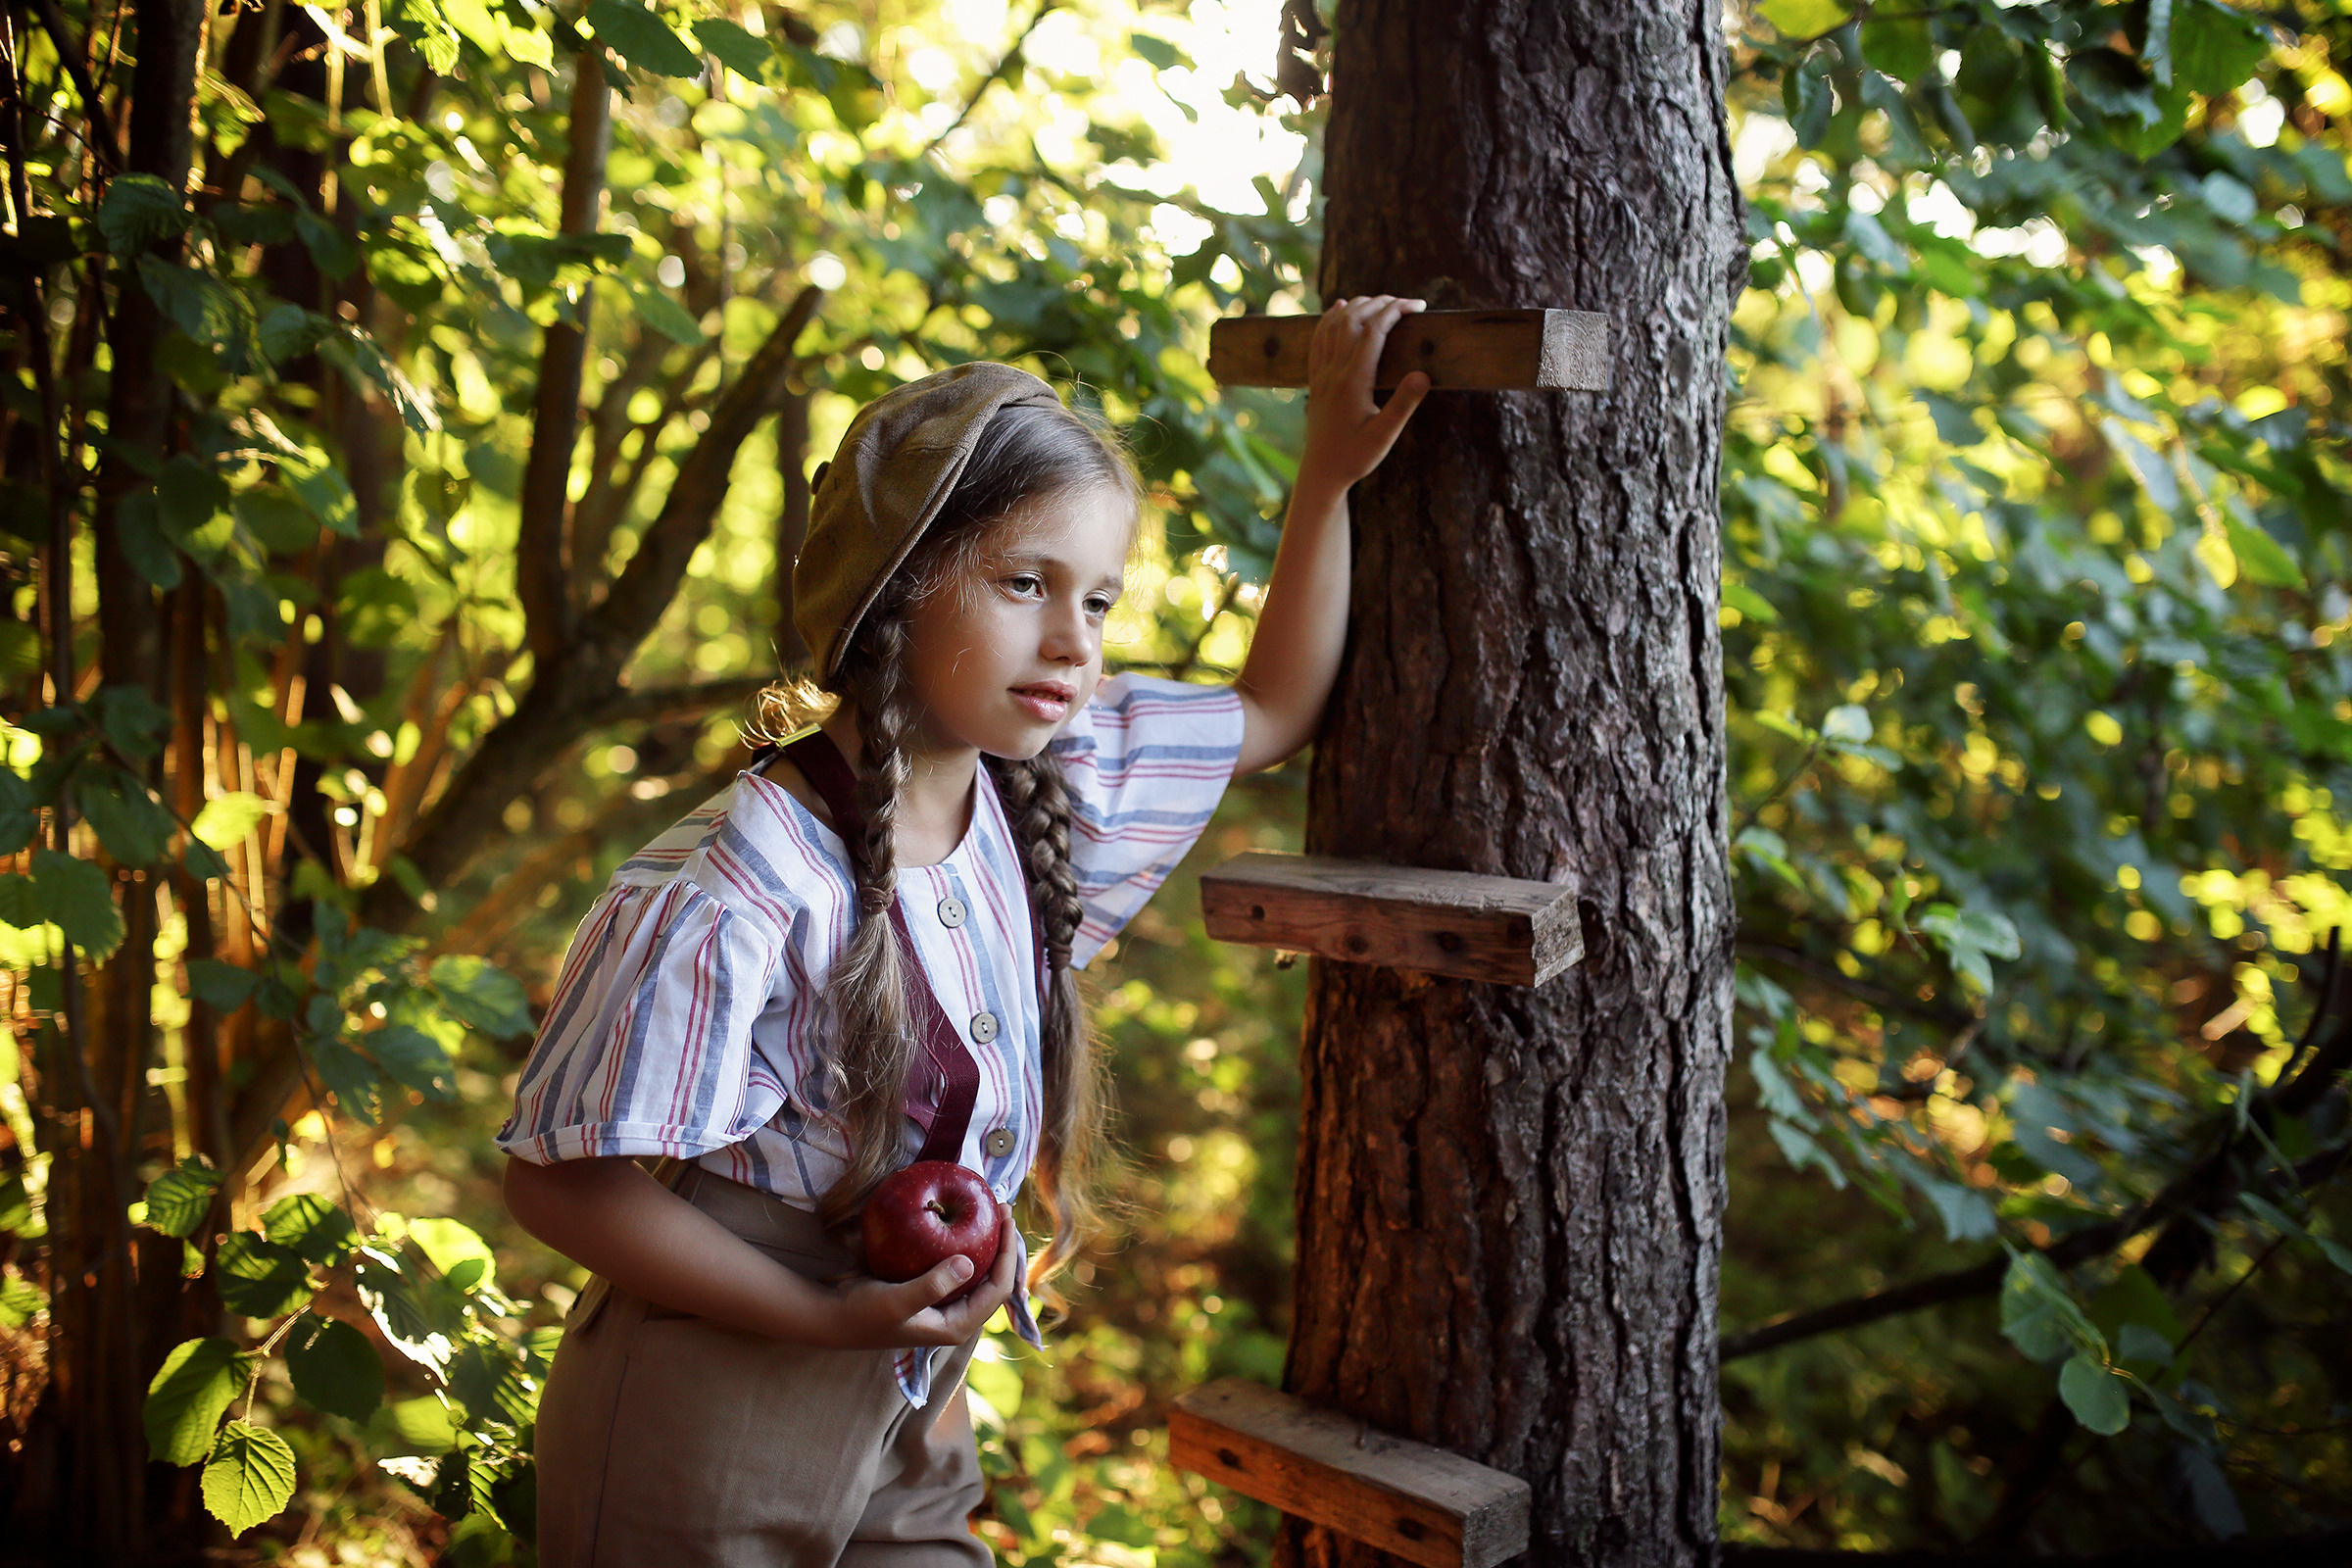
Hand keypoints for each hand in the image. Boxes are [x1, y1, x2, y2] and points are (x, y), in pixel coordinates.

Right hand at [821, 1201, 1019, 1348]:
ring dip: (985, 1242)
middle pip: (993, 1278)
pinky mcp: (930, 1289)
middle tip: (1002, 1208)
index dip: (1008, 1254)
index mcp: (957, 1326)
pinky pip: (956, 1264)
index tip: (1006, 1219)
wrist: (832, 1317)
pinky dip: (963, 1243)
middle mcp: (956, 1316)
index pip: (997, 1290)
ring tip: (989, 1209)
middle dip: (1002, 1244)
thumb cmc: (864, 1314)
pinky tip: (959, 1218)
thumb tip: (968, 1264)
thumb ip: (932, 1286)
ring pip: (977, 1270)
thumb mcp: (898, 1301)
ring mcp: (944, 1303)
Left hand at [1298, 295, 1430, 493]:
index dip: (1396, 311)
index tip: (1418, 306)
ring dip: (1357, 306)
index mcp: (1353, 381)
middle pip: (1353, 320)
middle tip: (1406, 301)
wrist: (1321, 473)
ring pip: (1334, 325)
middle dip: (1380, 303)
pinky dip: (1330, 318)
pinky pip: (1319, 339)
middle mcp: (1334, 372)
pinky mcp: (1315, 381)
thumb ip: (1404, 404)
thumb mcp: (1385, 435)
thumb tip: (1423, 374)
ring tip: (1380, 300)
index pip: (1375, 331)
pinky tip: (1338, 307)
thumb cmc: (1355, 458)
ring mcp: (1321, 374)